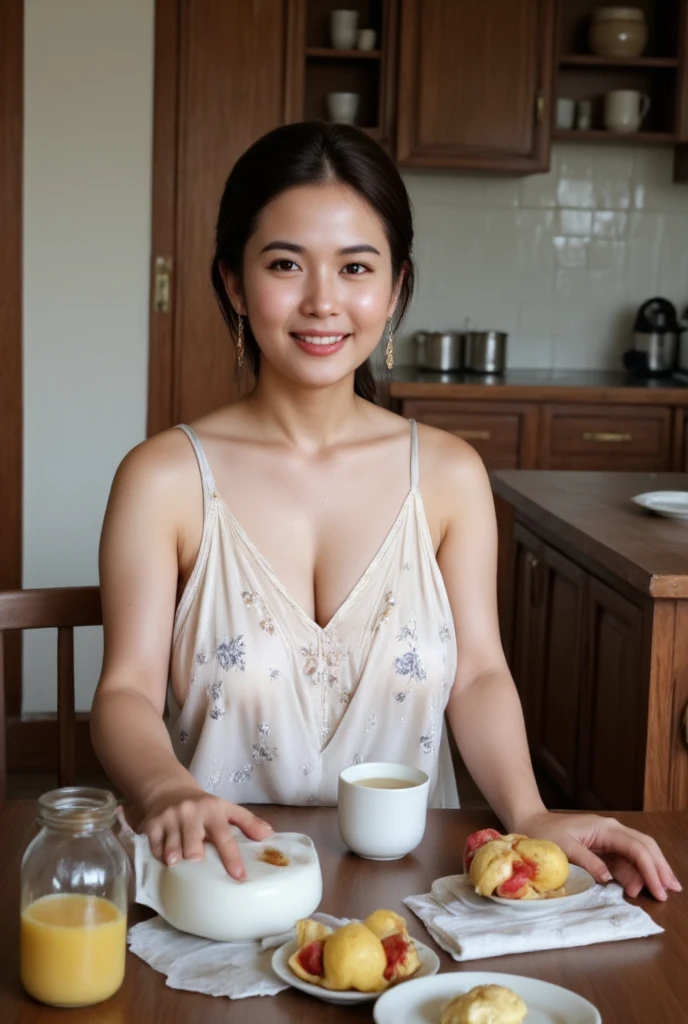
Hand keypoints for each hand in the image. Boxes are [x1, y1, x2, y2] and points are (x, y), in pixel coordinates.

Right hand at [139, 783, 273, 879]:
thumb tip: (269, 835)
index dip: (232, 858)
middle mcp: (191, 813)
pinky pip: (155, 849)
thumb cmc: (203, 806)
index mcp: (213, 810)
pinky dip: (160, 857)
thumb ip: (248, 822)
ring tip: (179, 865)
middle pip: (193, 845)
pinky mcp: (151, 825)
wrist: (169, 790)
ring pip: (172, 848)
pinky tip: (165, 859)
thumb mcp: (227, 808)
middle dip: (196, 856)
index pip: (224, 836)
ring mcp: (169, 819)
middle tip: (199, 864)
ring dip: (176, 860)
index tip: (239, 877)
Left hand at [515, 810, 681, 901]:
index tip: (658, 889)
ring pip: (638, 854)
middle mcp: (611, 831)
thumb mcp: (564, 849)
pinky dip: (635, 873)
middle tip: (672, 889)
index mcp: (604, 828)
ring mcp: (608, 839)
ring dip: (650, 871)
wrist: (530, 823)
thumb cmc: (544, 833)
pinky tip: (641, 886)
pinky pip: (625, 860)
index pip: (636, 848)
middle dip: (659, 868)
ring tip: (662, 890)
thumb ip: (588, 862)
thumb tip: (609, 879)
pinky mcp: (603, 848)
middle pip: (645, 847)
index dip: (650, 869)